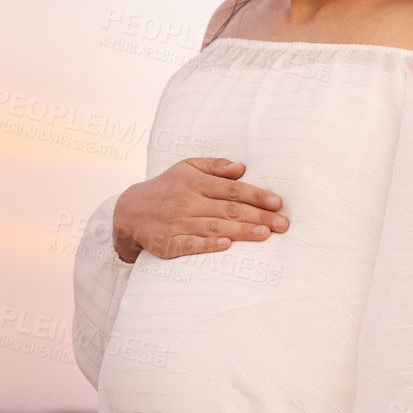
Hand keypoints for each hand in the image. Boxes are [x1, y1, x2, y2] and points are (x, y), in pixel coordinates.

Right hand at [112, 158, 287, 262]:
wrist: (129, 210)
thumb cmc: (166, 187)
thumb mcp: (186, 167)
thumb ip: (215, 166)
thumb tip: (242, 167)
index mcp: (195, 182)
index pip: (231, 189)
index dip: (255, 196)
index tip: (277, 203)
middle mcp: (187, 202)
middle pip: (228, 210)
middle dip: (257, 216)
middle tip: (283, 224)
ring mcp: (178, 223)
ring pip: (214, 227)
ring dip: (241, 232)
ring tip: (265, 235)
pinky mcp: (168, 243)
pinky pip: (190, 244)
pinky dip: (207, 245)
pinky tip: (226, 246)